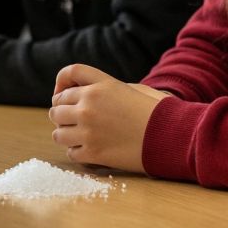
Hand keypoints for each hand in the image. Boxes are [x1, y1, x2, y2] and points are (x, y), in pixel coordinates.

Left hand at [49, 64, 169, 171]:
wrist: (171, 136)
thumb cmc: (156, 112)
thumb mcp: (131, 88)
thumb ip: (104, 87)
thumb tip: (82, 93)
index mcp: (100, 86)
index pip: (67, 74)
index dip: (61, 85)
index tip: (63, 95)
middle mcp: (88, 106)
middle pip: (56, 108)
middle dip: (62, 114)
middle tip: (73, 121)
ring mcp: (88, 130)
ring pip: (58, 133)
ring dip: (66, 135)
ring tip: (79, 137)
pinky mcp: (93, 153)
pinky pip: (70, 153)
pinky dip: (77, 152)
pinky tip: (89, 150)